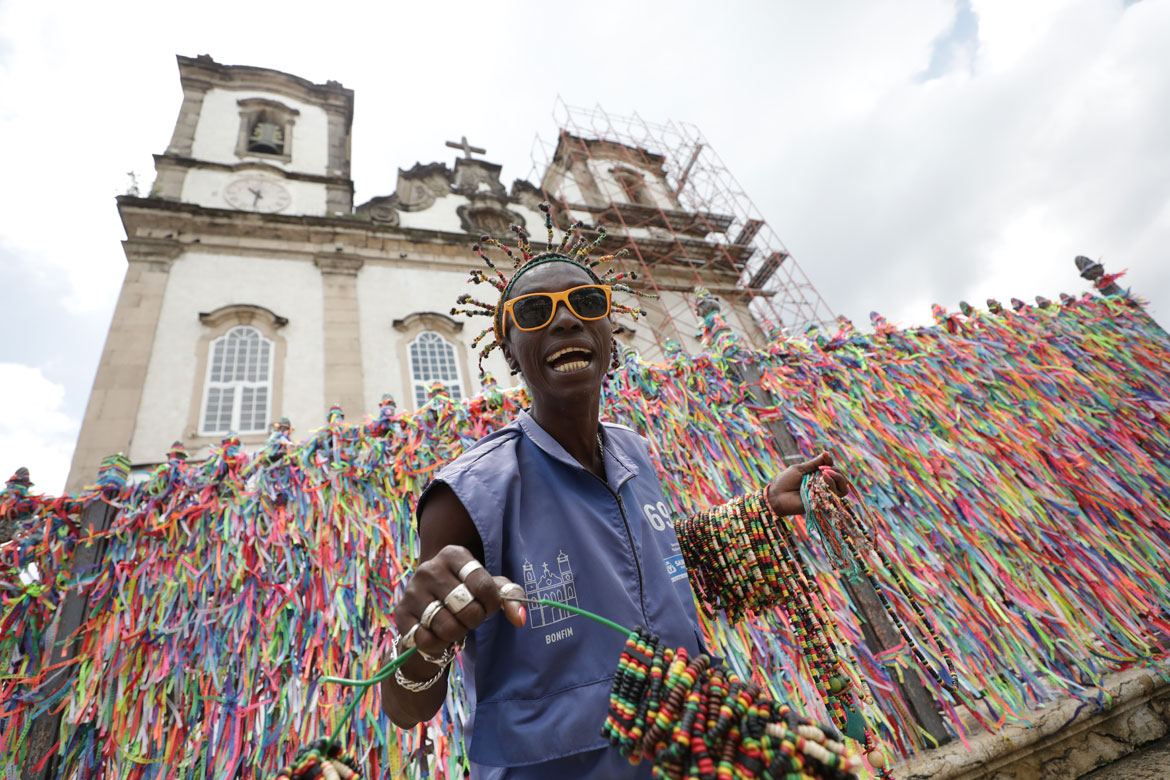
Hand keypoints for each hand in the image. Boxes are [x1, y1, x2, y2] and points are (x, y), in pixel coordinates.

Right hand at [393, 545, 525, 663]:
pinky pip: (426, 640)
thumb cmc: (465, 597)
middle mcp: (429, 568)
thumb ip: (510, 597)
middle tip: (469, 617)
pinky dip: (438, 645)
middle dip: (475, 620)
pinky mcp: (400, 613)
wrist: (427, 613)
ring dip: (458, 634)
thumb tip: (521, 618)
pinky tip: (438, 635)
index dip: (491, 604)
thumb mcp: (489, 590)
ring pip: (447, 626)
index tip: (488, 606)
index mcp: (453, 554)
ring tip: (455, 626)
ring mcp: (412, 590)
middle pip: (467, 608)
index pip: (483, 585)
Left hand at [766, 452, 851, 515]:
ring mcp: (823, 496)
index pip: (834, 471)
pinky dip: (831, 485)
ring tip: (825, 473)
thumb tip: (827, 453)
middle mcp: (823, 487)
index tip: (826, 455)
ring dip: (837, 478)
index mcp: (818, 478)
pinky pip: (834, 496)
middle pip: (842, 480)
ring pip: (842, 489)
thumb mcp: (800, 469)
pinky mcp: (822, 504)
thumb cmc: (785, 481)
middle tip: (825, 468)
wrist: (776, 495)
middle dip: (837, 471)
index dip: (832, 463)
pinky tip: (824, 478)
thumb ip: (815, 463)